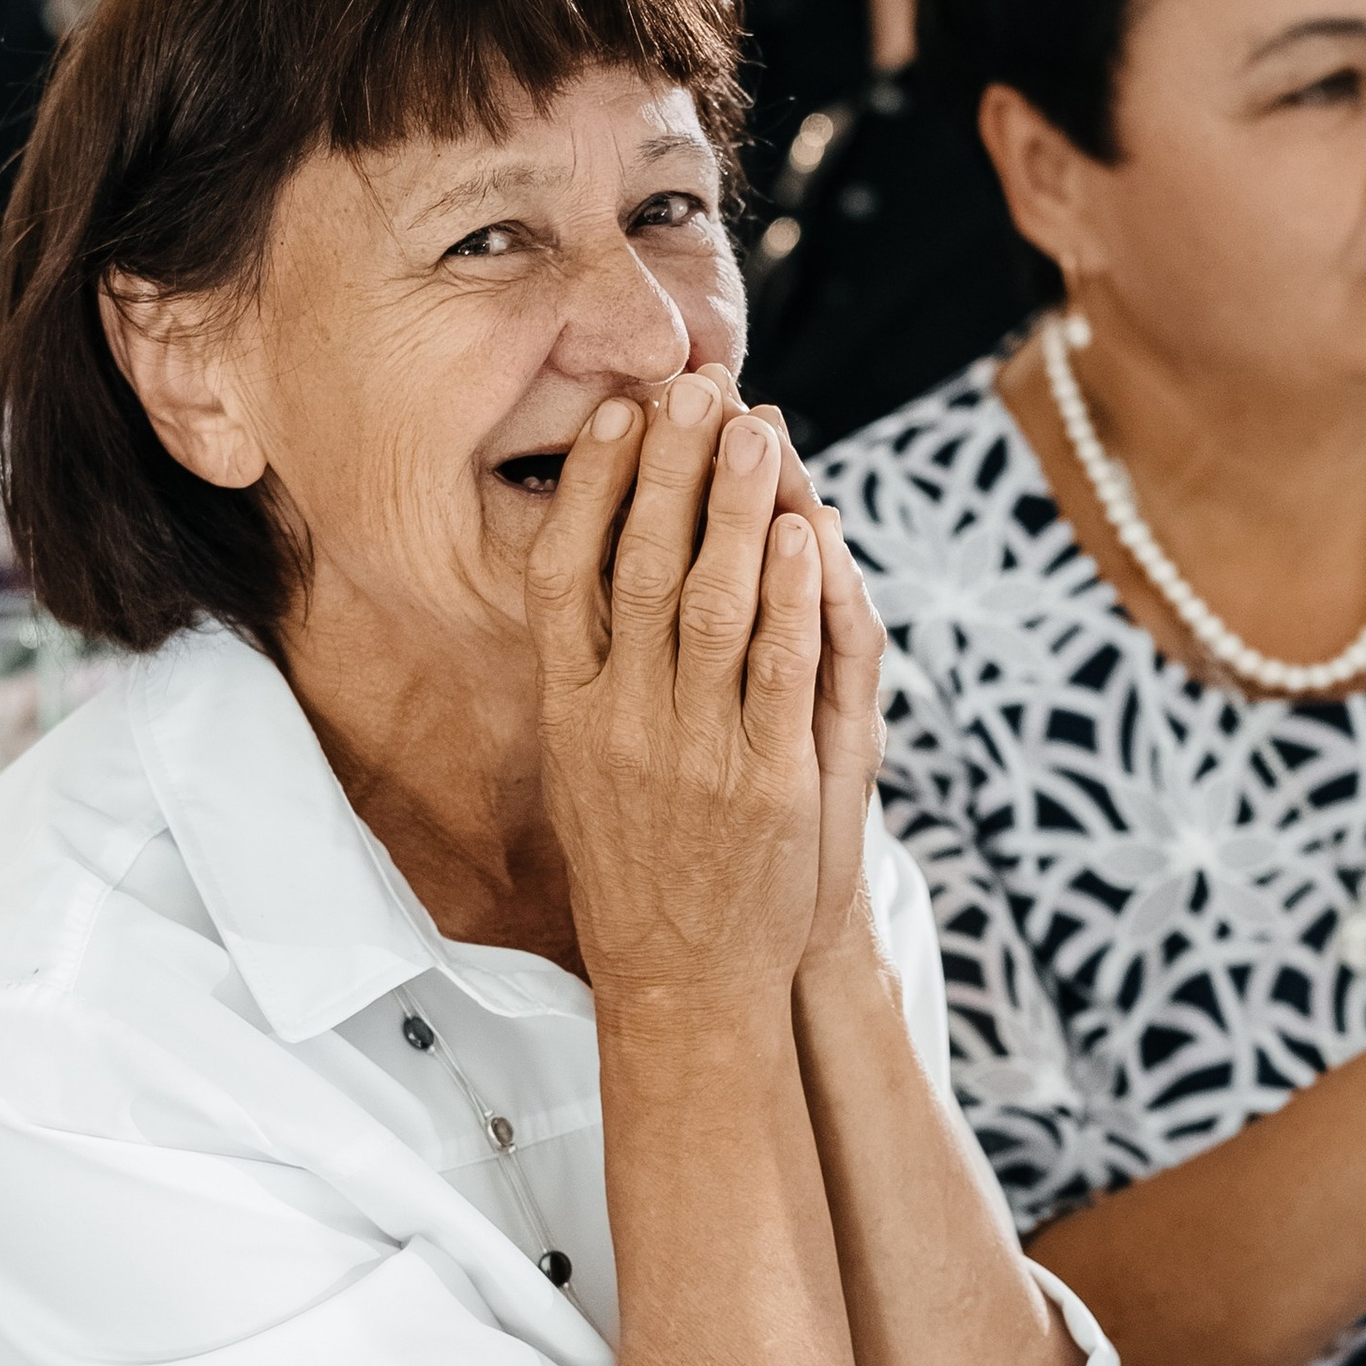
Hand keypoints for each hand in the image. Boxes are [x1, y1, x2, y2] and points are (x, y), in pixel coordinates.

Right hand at [524, 368, 822, 1009]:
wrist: (681, 978)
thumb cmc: (636, 864)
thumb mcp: (582, 764)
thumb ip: (587, 673)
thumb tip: (593, 576)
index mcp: (569, 711)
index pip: (565, 574)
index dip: (592, 487)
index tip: (618, 414)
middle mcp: (622, 721)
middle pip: (641, 567)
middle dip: (671, 467)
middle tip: (697, 387)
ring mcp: (693, 749)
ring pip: (711, 603)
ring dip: (735, 507)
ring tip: (756, 429)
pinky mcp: (764, 780)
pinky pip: (776, 671)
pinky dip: (787, 596)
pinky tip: (800, 531)